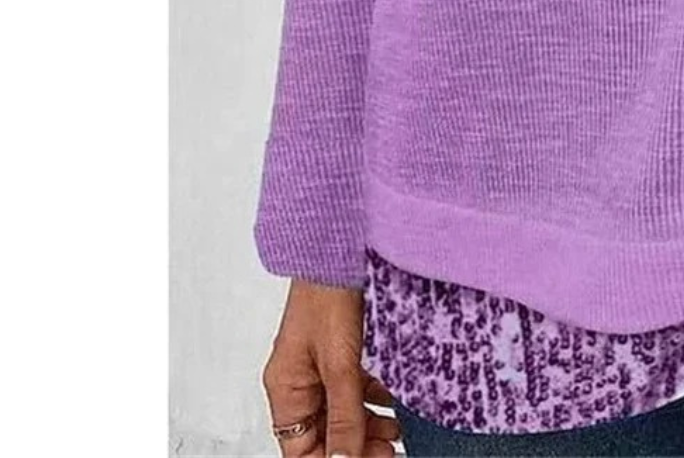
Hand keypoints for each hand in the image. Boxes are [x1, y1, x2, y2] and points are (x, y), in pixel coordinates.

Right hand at [262, 280, 401, 456]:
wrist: (338, 246)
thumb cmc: (326, 294)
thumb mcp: (339, 363)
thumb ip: (345, 415)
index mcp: (286, 390)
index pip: (301, 450)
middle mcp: (298, 381)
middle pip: (323, 433)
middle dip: (355, 448)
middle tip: (390, 452)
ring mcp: (318, 365)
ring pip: (341, 412)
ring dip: (367, 427)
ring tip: (397, 434)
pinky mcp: (338, 349)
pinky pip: (352, 387)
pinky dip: (372, 399)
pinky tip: (394, 405)